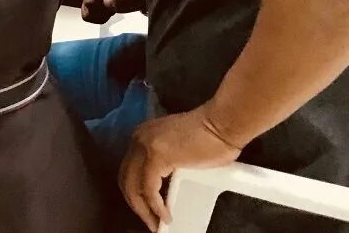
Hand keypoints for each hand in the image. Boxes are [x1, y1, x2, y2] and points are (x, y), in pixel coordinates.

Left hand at [120, 108, 242, 230]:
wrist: (222, 125)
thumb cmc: (210, 137)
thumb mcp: (178, 150)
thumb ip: (166, 163)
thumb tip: (166, 186)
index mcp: (142, 137)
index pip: (129, 170)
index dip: (136, 193)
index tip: (147, 210)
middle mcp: (138, 139)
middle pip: (126, 178)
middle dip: (136, 204)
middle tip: (150, 222)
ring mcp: (145, 146)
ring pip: (133, 186)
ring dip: (144, 210)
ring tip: (156, 224)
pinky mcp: (156, 156)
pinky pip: (149, 189)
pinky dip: (155, 206)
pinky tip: (165, 216)